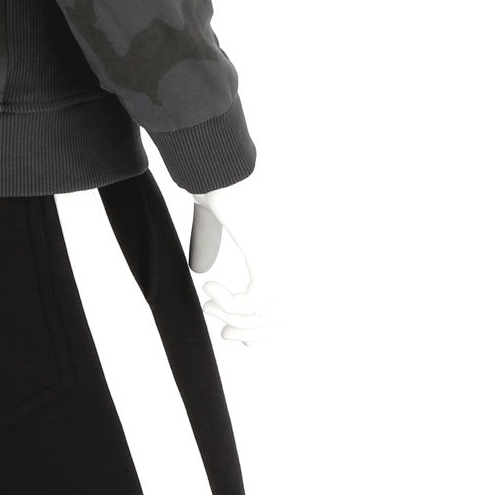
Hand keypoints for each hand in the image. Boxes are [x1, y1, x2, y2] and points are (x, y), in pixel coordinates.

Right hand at [188, 182, 280, 345]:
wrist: (213, 159)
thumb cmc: (214, 175)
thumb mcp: (214, 216)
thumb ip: (210, 241)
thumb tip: (200, 269)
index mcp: (286, 243)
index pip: (292, 300)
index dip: (267, 324)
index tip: (238, 333)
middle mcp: (294, 252)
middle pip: (286, 314)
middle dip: (252, 330)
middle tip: (223, 334)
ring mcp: (285, 254)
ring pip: (271, 312)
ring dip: (236, 318)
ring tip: (209, 306)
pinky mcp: (268, 256)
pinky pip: (255, 302)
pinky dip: (230, 304)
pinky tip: (209, 289)